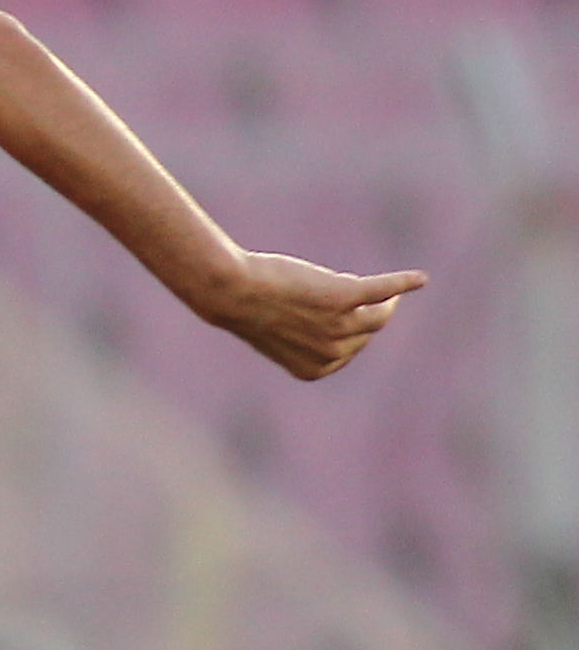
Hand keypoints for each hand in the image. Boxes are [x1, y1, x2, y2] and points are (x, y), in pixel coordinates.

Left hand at [200, 251, 425, 379]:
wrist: (229, 290)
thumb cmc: (249, 307)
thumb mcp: (282, 329)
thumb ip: (312, 334)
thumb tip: (350, 316)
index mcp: (316, 370)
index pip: (351, 348)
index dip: (345, 328)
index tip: (325, 316)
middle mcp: (332, 352)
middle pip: (367, 330)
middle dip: (359, 312)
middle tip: (333, 295)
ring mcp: (339, 325)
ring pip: (377, 313)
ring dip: (382, 299)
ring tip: (380, 288)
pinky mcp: (344, 295)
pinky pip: (381, 290)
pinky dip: (401, 283)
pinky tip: (419, 279)